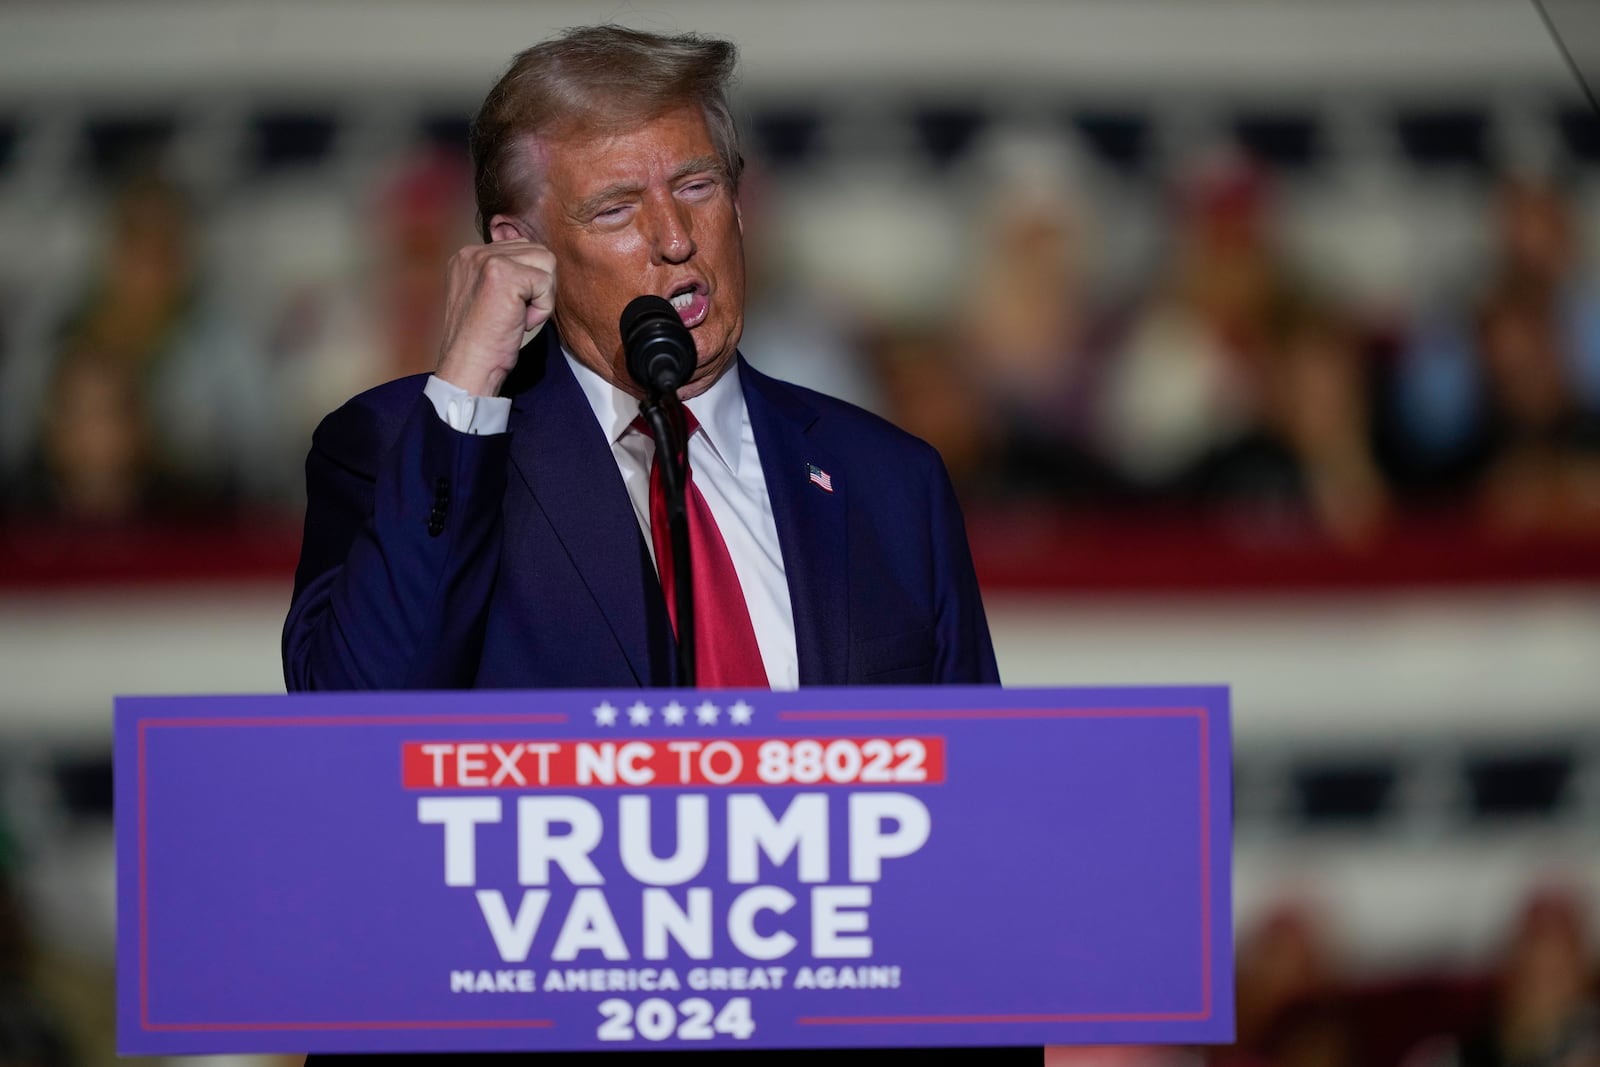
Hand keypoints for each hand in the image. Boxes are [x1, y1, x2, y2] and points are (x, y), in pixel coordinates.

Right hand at [434, 240, 556, 396]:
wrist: (469, 367)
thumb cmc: (483, 341)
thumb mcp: (488, 297)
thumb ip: (506, 272)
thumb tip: (540, 258)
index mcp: (468, 256)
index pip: (521, 247)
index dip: (529, 281)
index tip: (508, 308)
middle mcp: (473, 252)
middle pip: (537, 251)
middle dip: (538, 286)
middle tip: (516, 314)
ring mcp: (486, 260)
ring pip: (546, 262)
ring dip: (541, 296)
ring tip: (517, 316)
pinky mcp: (503, 275)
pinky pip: (546, 283)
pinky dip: (542, 309)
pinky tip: (519, 322)